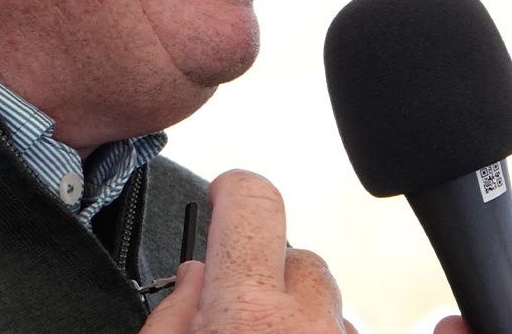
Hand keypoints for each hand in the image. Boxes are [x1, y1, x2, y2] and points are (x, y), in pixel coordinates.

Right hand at [140, 170, 350, 333]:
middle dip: (269, 278)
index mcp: (246, 312)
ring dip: (297, 318)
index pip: (253, 204)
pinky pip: (340, 332)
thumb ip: (171, 315)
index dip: (234, 191)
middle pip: (299, 261)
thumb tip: (193, 282)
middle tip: (237, 318)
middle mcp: (308, 323)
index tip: (226, 194)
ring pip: (325, 305)